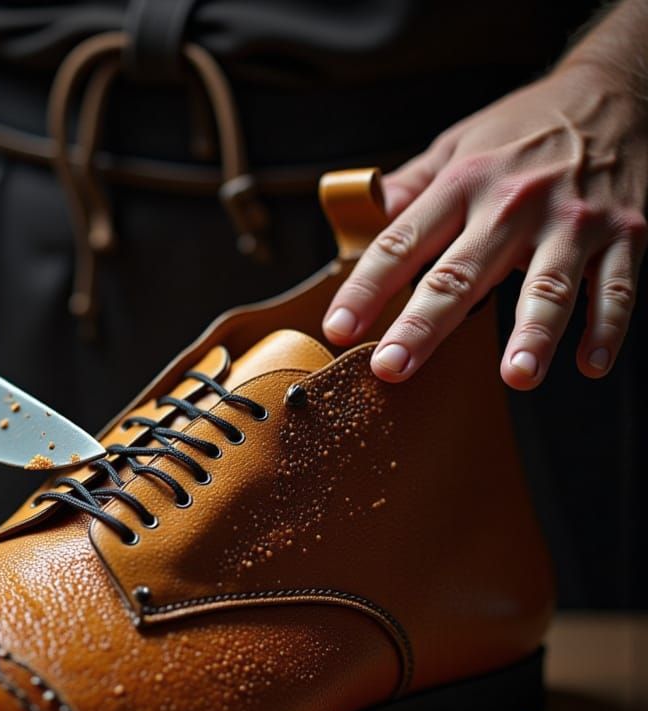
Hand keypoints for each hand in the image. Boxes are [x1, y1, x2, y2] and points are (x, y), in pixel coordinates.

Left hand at [322, 63, 647, 388]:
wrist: (615, 89)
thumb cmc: (522, 130)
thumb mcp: (456, 145)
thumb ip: (408, 189)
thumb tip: (357, 216)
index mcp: (463, 183)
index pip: (401, 243)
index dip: (366, 288)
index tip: (338, 329)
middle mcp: (514, 203)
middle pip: (460, 275)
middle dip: (424, 325)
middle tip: (393, 367)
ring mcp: (573, 220)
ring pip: (549, 285)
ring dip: (534, 333)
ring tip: (517, 375)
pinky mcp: (626, 232)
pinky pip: (616, 287)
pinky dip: (608, 327)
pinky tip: (589, 364)